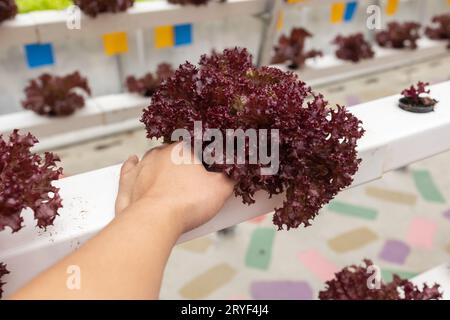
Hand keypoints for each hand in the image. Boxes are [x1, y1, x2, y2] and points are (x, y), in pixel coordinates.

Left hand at [115, 143, 234, 233]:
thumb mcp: (220, 189)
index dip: (205, 155)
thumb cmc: (187, 203)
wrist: (155, 221)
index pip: (197, 144)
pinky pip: (129, 169)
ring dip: (161, 165)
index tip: (210, 165)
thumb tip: (234, 172)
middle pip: (174, 152)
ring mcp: (141, 167)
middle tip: (194, 178)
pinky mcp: (127, 183)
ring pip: (152, 159)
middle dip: (184, 163)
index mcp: (182, 149)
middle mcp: (159, 153)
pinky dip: (132, 166)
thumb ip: (229, 177)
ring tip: (171, 177)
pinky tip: (133, 161)